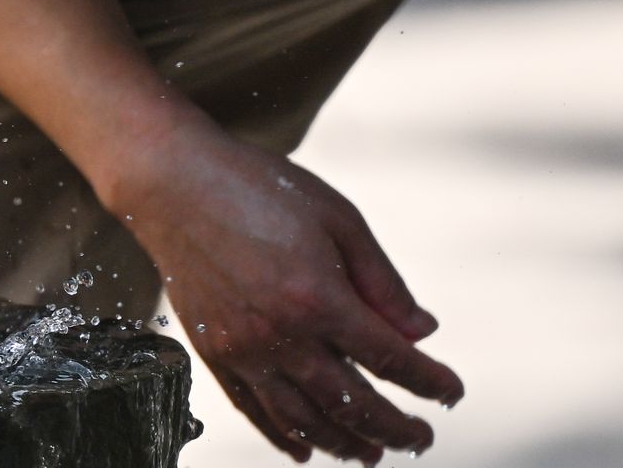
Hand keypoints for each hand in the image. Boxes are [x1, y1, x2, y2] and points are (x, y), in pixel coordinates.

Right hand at [108, 123, 464, 463]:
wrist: (171, 182)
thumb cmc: (257, 187)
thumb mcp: (338, 218)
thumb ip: (383, 282)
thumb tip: (421, 333)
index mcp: (319, 297)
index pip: (391, 359)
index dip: (431, 383)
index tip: (451, 393)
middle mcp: (279, 334)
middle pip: (352, 403)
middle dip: (395, 428)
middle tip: (420, 438)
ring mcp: (241, 348)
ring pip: (302, 420)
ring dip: (344, 443)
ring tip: (371, 452)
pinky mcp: (212, 351)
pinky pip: (252, 410)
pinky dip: (282, 436)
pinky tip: (306, 449)